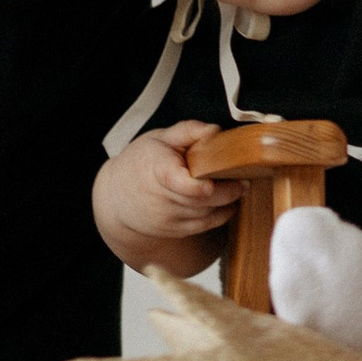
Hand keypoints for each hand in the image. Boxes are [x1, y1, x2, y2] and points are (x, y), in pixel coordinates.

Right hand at [98, 122, 238, 255]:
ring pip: (208, 213)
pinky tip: (229, 201)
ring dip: (229, 201)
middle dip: (230, 189)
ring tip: (240, 185)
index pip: (184, 185)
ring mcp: (169, 218)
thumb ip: (188, 131)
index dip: (203, 185)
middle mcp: (163, 199)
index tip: (220, 175)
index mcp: (159, 171)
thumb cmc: (140, 162)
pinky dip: (222, 214)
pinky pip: (206, 225)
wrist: (116, 198)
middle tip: (245, 177)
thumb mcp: (159, 139)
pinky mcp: (176, 230)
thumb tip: (215, 130)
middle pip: (204, 200)